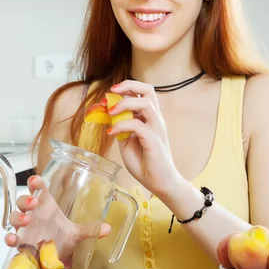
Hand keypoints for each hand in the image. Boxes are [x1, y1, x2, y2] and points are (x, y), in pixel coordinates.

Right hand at [4, 176, 111, 256]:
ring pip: (15, 217)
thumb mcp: (76, 234)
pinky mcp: (20, 242)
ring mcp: (24, 228)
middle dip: (26, 199)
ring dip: (18, 216)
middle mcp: (34, 215)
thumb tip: (108, 228)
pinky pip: (10, 237)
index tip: (37, 181)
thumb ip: (90, 229)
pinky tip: (13, 239)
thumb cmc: (61, 239)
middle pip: (23, 201)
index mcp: (46, 206)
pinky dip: (9, 237)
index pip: (37, 189)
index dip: (34, 182)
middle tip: (33, 203)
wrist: (53, 259)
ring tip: (27, 220)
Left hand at [106, 80, 184, 198]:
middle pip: (148, 90)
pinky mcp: (154, 140)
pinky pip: (137, 125)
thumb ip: (121, 129)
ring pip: (146, 103)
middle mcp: (156, 120)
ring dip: (125, 103)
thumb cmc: (146, 163)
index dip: (127, 88)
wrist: (160, 183)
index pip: (143, 93)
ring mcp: (157, 129)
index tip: (110, 94)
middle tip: (112, 91)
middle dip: (129, 85)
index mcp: (150, 118)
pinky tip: (111, 132)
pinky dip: (121, 125)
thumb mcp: (127, 143)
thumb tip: (108, 117)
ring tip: (110, 111)